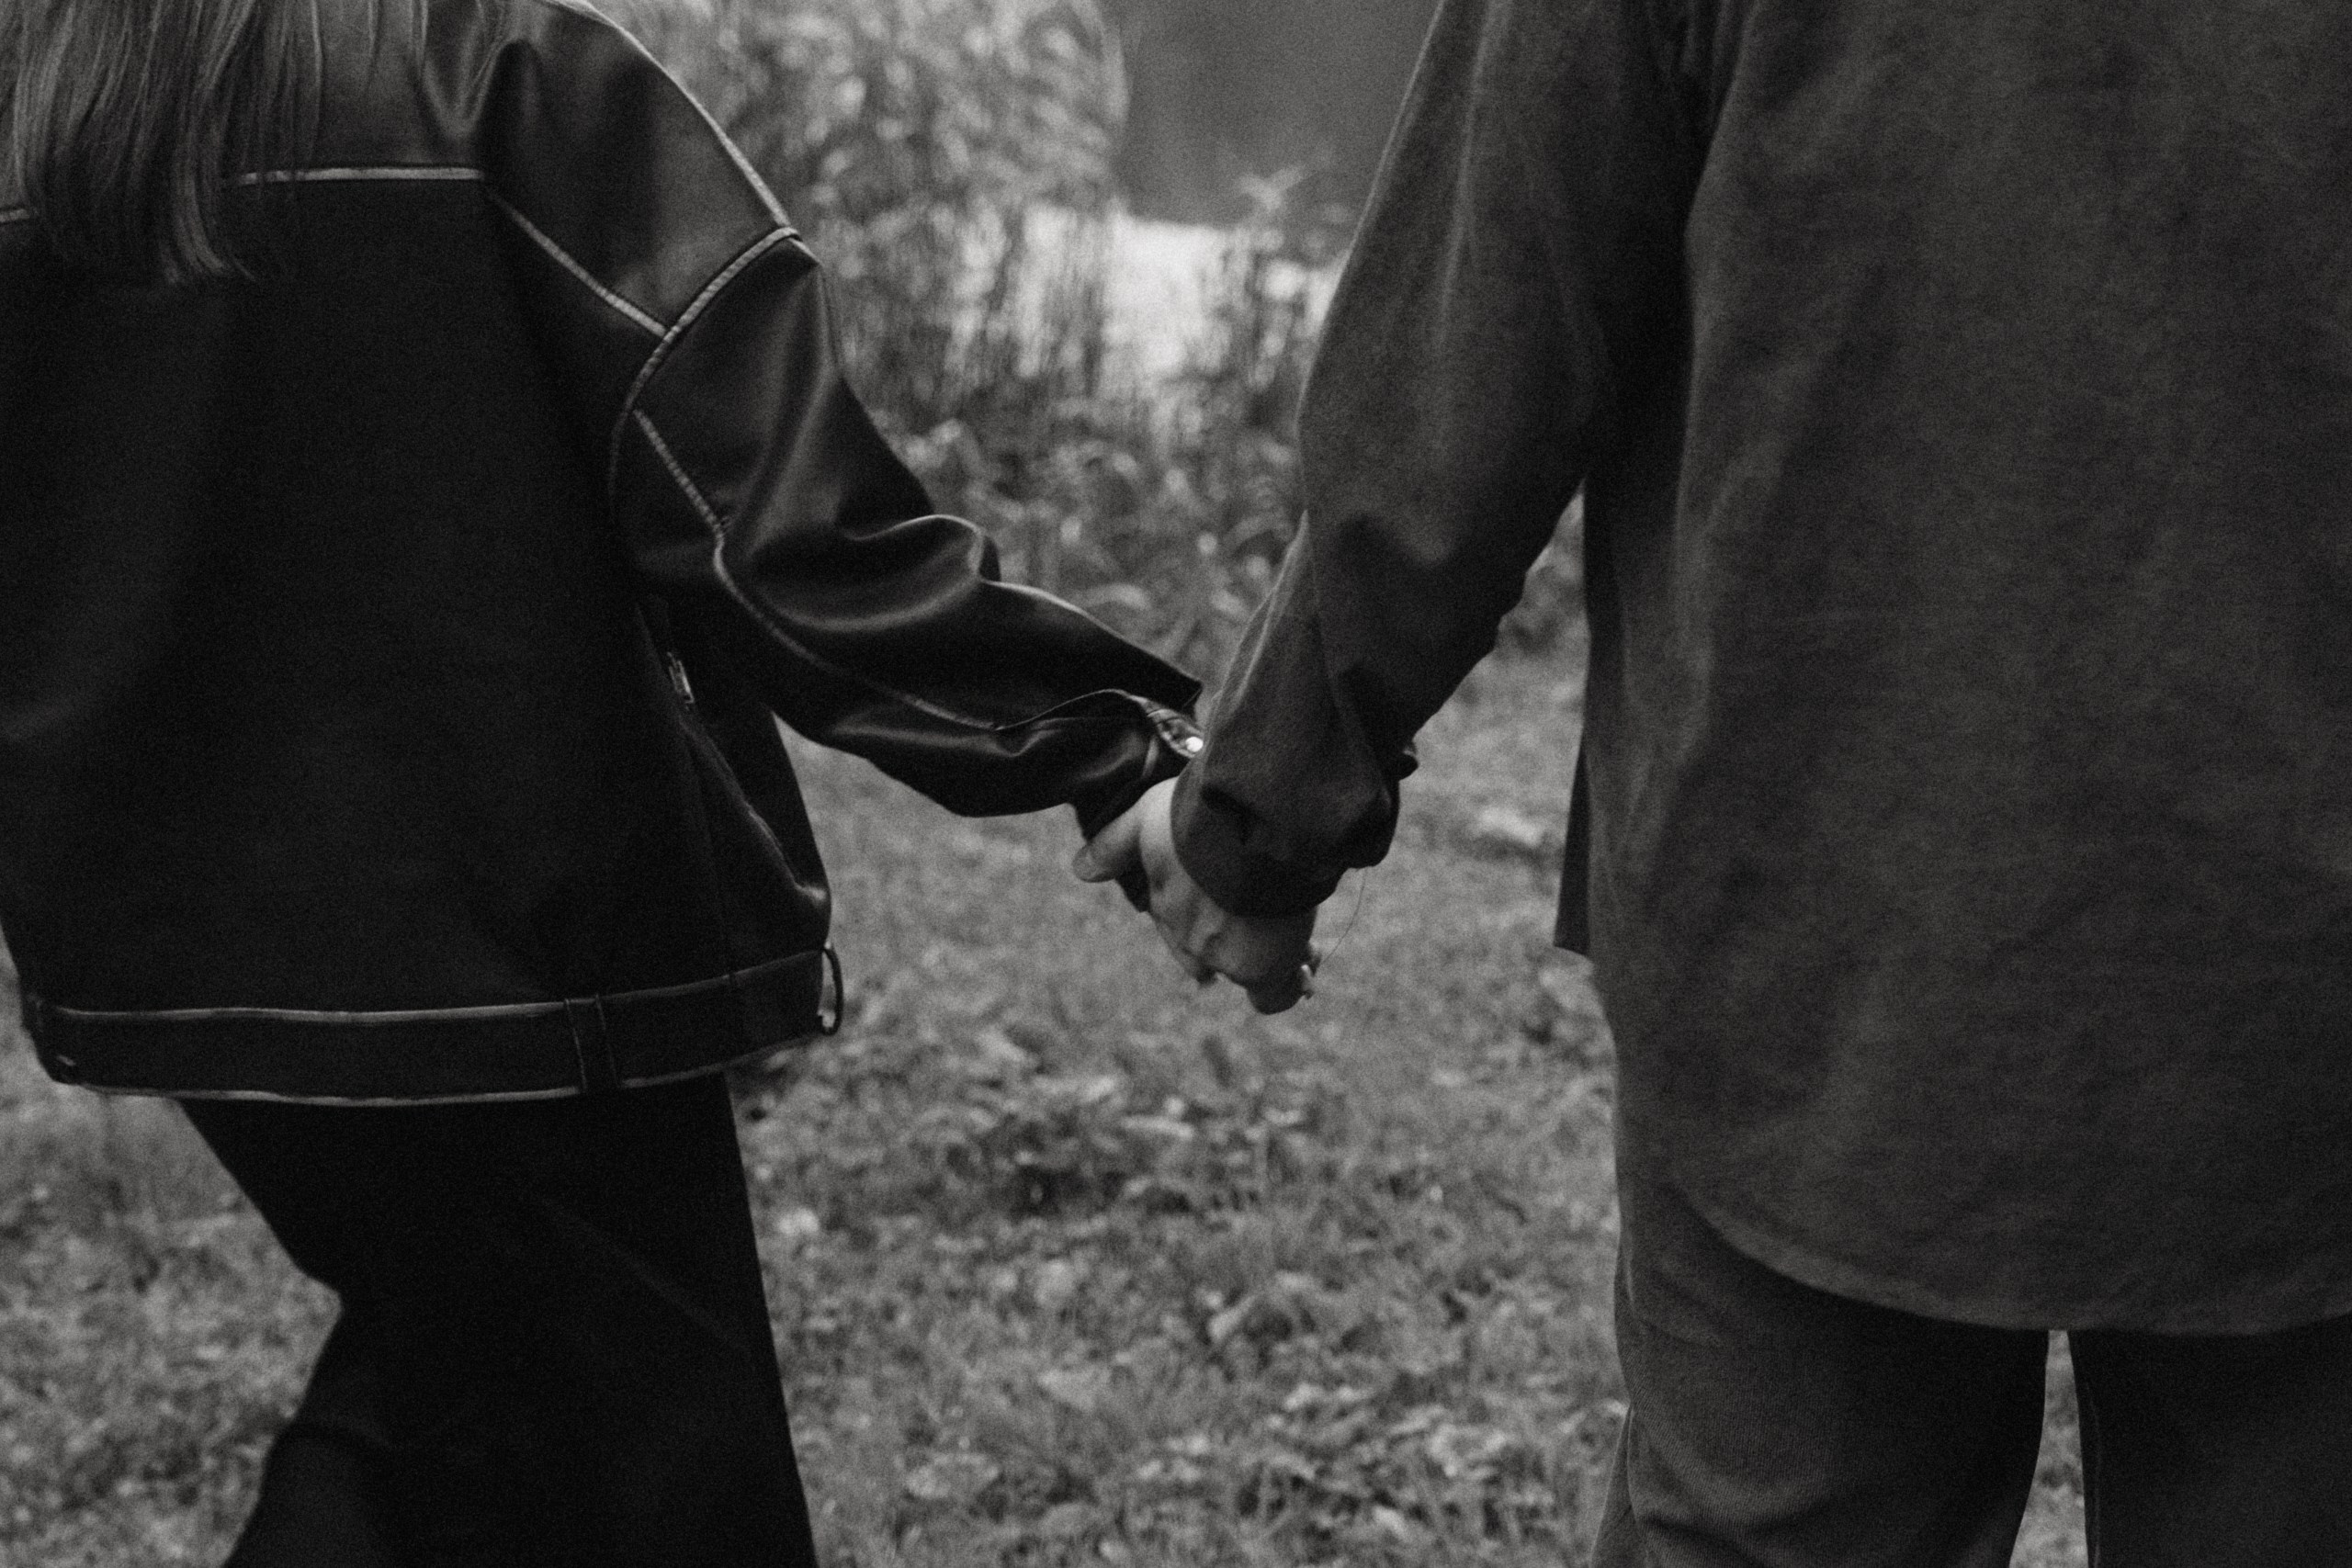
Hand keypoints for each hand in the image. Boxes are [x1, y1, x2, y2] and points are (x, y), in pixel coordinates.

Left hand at [1073, 780, 1319, 1012]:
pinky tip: (1305, 974)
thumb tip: (1079, 870)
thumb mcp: (1146, 818)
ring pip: (1248, 968)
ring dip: (1274, 956)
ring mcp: (1223, 953)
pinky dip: (1291, 985)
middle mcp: (1189, 933)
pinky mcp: (1262, 966)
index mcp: (1164, 900)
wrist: (1249, 820)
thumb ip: (1114, 845)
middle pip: (1210, 953)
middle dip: (1235, 944)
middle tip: (1265, 923)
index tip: (1224, 909)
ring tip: (1300, 945)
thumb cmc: (1199, 814)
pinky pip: (1276, 994)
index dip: (1201, 920)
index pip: (1175, 927)